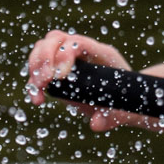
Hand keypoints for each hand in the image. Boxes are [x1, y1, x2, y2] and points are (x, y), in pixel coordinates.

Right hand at [25, 32, 148, 131]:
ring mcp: (68, 58)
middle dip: (44, 59)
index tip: (60, 77)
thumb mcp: (126, 109)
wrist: (129, 98)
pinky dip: (33, 82)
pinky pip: (39, 68)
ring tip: (37, 91)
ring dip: (34, 68)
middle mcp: (82, 51)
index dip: (64, 54)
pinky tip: (37, 100)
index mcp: (101, 53)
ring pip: (42, 48)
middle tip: (43, 82)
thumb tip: (95, 124)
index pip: (77, 42)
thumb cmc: (129, 101)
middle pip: (54, 39)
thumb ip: (113, 116)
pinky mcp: (58, 70)